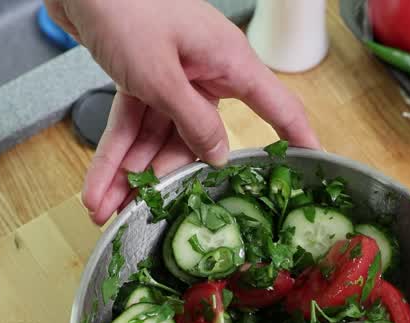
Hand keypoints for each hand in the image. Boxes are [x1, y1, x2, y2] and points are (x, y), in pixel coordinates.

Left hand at [45, 0, 320, 223]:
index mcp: (227, 61)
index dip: (295, 137)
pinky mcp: (138, 77)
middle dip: (165, 177)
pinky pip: (130, 125)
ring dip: (129, 175)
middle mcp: (203, 71)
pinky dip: (113, 156)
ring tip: (106, 212)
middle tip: (146, 214)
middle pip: (195, 138)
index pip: (274, 106)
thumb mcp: (160, 74)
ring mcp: (170, 75)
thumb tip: (217, 156)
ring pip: (155, 137)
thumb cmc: (127, 8)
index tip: (311, 165)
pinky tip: (97, 190)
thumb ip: (192, 120)